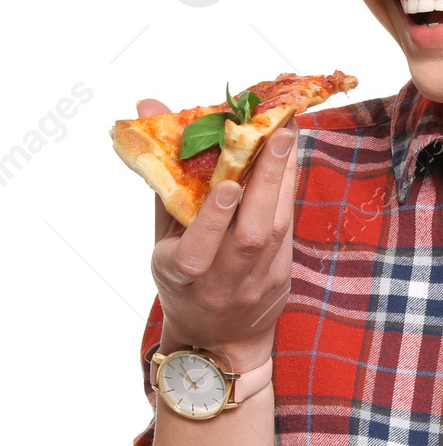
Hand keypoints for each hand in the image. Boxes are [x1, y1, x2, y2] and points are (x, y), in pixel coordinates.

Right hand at [145, 98, 298, 369]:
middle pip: (251, 234)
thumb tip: (149, 106)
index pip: (196, 252)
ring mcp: (258, 283)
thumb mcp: (162, 239)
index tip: (228, 186)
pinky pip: (288, 231)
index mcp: (180, 277)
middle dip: (267, 181)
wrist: (218, 339)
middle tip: (279, 133)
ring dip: (284, 180)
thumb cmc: (182, 277)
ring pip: (277, 229)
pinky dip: (288, 194)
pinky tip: (290, 164)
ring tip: (288, 136)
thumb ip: (162, 179)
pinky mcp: (283, 278)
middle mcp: (222, 283)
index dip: (214, 220)